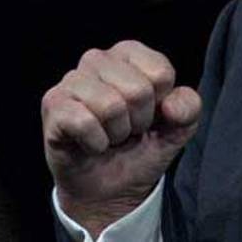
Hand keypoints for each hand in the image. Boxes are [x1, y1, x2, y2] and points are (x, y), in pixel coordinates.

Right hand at [42, 41, 200, 237]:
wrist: (111, 188)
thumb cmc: (142, 146)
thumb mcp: (178, 128)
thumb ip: (188, 109)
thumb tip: (171, 105)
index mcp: (130, 53)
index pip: (161, 73)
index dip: (160, 105)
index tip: (149, 116)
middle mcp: (98, 58)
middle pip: (137, 90)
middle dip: (138, 121)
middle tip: (127, 130)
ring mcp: (71, 80)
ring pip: (110, 106)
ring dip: (116, 134)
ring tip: (110, 136)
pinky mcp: (53, 104)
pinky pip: (84, 121)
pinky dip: (95, 143)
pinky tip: (91, 144)